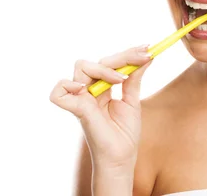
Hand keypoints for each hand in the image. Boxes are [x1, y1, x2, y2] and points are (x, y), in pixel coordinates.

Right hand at [49, 44, 152, 167]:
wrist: (122, 158)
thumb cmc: (124, 134)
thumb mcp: (132, 100)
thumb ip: (134, 78)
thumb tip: (146, 56)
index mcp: (101, 88)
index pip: (110, 63)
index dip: (127, 54)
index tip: (147, 49)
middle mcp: (89, 90)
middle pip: (97, 61)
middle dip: (122, 57)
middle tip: (143, 57)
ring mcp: (81, 99)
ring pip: (81, 67)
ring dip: (103, 68)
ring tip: (120, 79)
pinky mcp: (76, 110)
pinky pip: (58, 92)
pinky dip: (68, 85)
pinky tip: (87, 88)